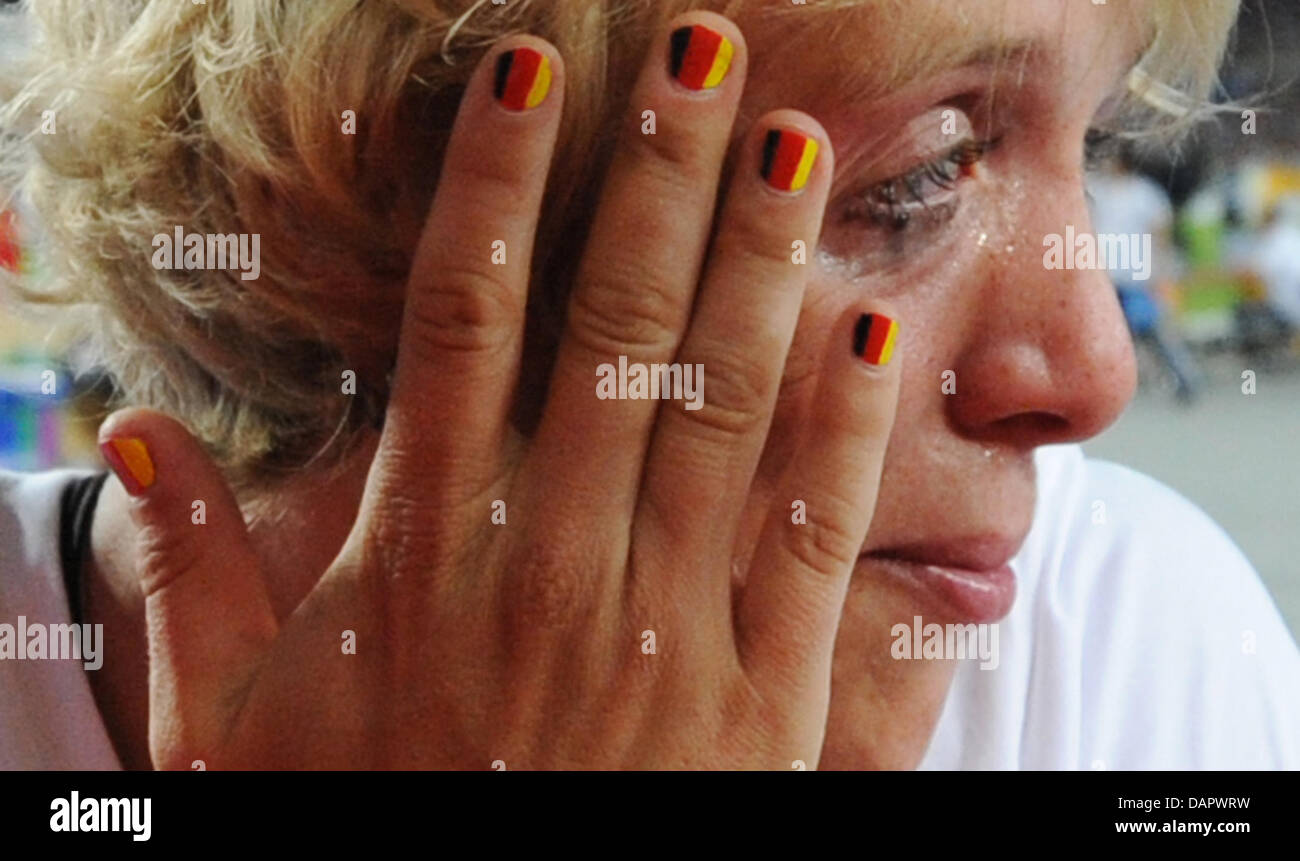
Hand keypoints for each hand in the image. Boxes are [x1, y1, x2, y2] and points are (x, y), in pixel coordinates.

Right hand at [99, 12, 901, 768]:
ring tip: (796, 146)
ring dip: (762, 264)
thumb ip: (186, 579)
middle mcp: (545, 560)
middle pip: (612, 329)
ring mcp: (657, 626)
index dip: (496, 189)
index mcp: (423, 551)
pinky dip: (843, 436)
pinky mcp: (754, 702)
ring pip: (721, 406)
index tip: (528, 84)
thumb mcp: (232, 725)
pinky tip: (873, 339)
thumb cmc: (360, 838)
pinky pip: (809, 543)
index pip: (462, 321)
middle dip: (661, 180)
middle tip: (705, 57)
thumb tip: (129, 441)